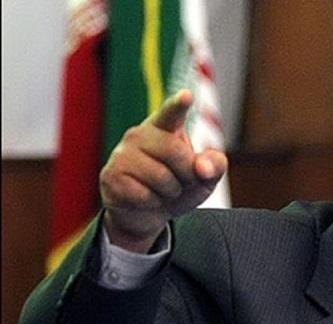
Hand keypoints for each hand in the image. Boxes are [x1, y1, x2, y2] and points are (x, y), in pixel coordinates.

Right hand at [100, 90, 227, 252]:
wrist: (148, 214)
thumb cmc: (180, 187)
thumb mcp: (205, 177)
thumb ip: (215, 166)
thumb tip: (203, 168)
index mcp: (165, 127)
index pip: (172, 113)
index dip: (179, 105)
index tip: (188, 95)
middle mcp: (140, 134)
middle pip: (175, 152)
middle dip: (186, 174)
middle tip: (181, 181)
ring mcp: (121, 154)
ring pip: (160, 177)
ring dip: (170, 192)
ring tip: (162, 190)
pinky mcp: (110, 176)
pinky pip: (144, 195)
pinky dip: (153, 203)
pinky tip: (145, 198)